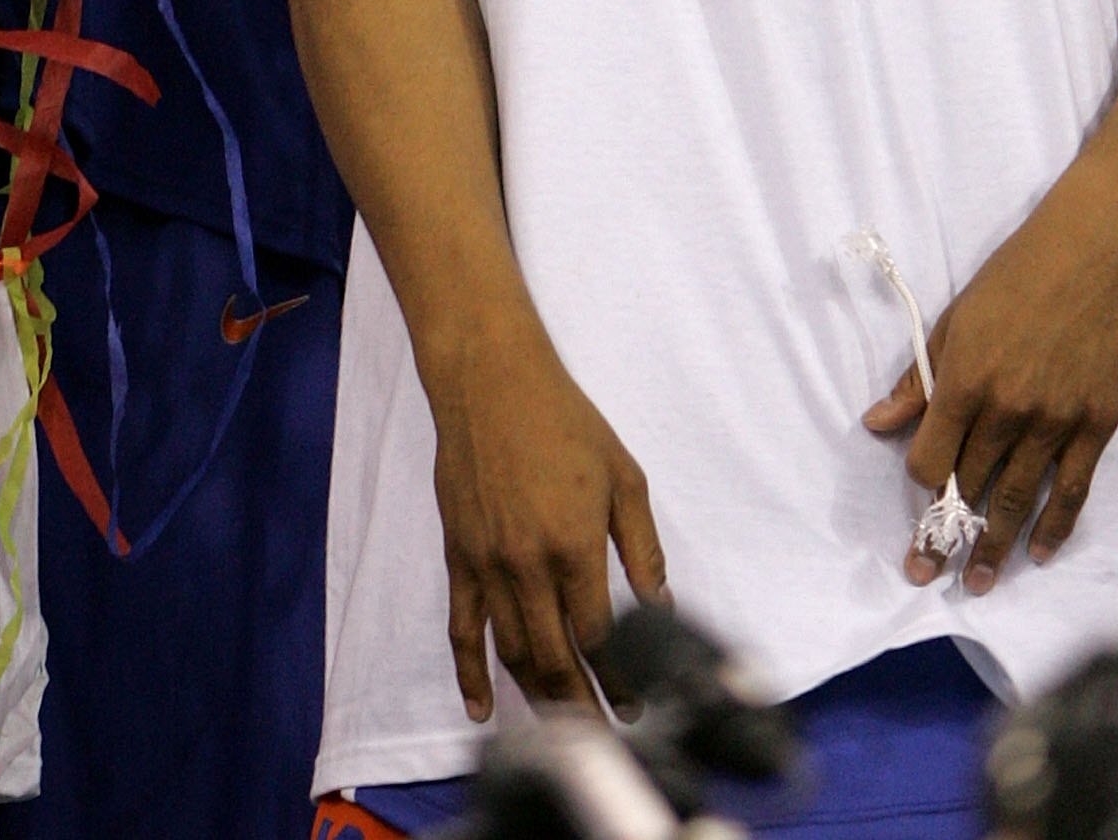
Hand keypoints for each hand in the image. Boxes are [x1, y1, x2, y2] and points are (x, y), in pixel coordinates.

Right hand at [428, 324, 665, 714]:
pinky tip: (481, 708)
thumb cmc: (565, 421)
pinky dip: (469, 673)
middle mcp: (528, 566)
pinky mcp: (459, 555)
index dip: (619, 681)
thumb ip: (642, 548)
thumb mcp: (624, 478)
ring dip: (537, 699)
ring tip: (564, 729)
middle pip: (555, 661)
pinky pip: (461, 627)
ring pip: (512, 654)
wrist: (490, 380)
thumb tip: (659, 606)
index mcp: (575, 547)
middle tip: (606, 737)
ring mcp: (488, 565)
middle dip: (583, 709)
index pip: (600, 639)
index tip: (637, 707)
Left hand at [863, 183, 1117, 593]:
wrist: (1091, 254)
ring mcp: (1056, 422)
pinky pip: (1072, 490)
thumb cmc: (1013, 278)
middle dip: (945, 532)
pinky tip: (1039, 552)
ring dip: (995, 546)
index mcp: (965, 380)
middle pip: (969, 484)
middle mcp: (1008, 409)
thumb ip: (917, 380)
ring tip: (979, 582)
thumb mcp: (952, 320)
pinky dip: (1055, 526)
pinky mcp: (1096, 425)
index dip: (918, 479)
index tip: (916, 495)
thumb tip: (876, 423)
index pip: (929, 455)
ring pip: (1017, 498)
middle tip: (927, 572)